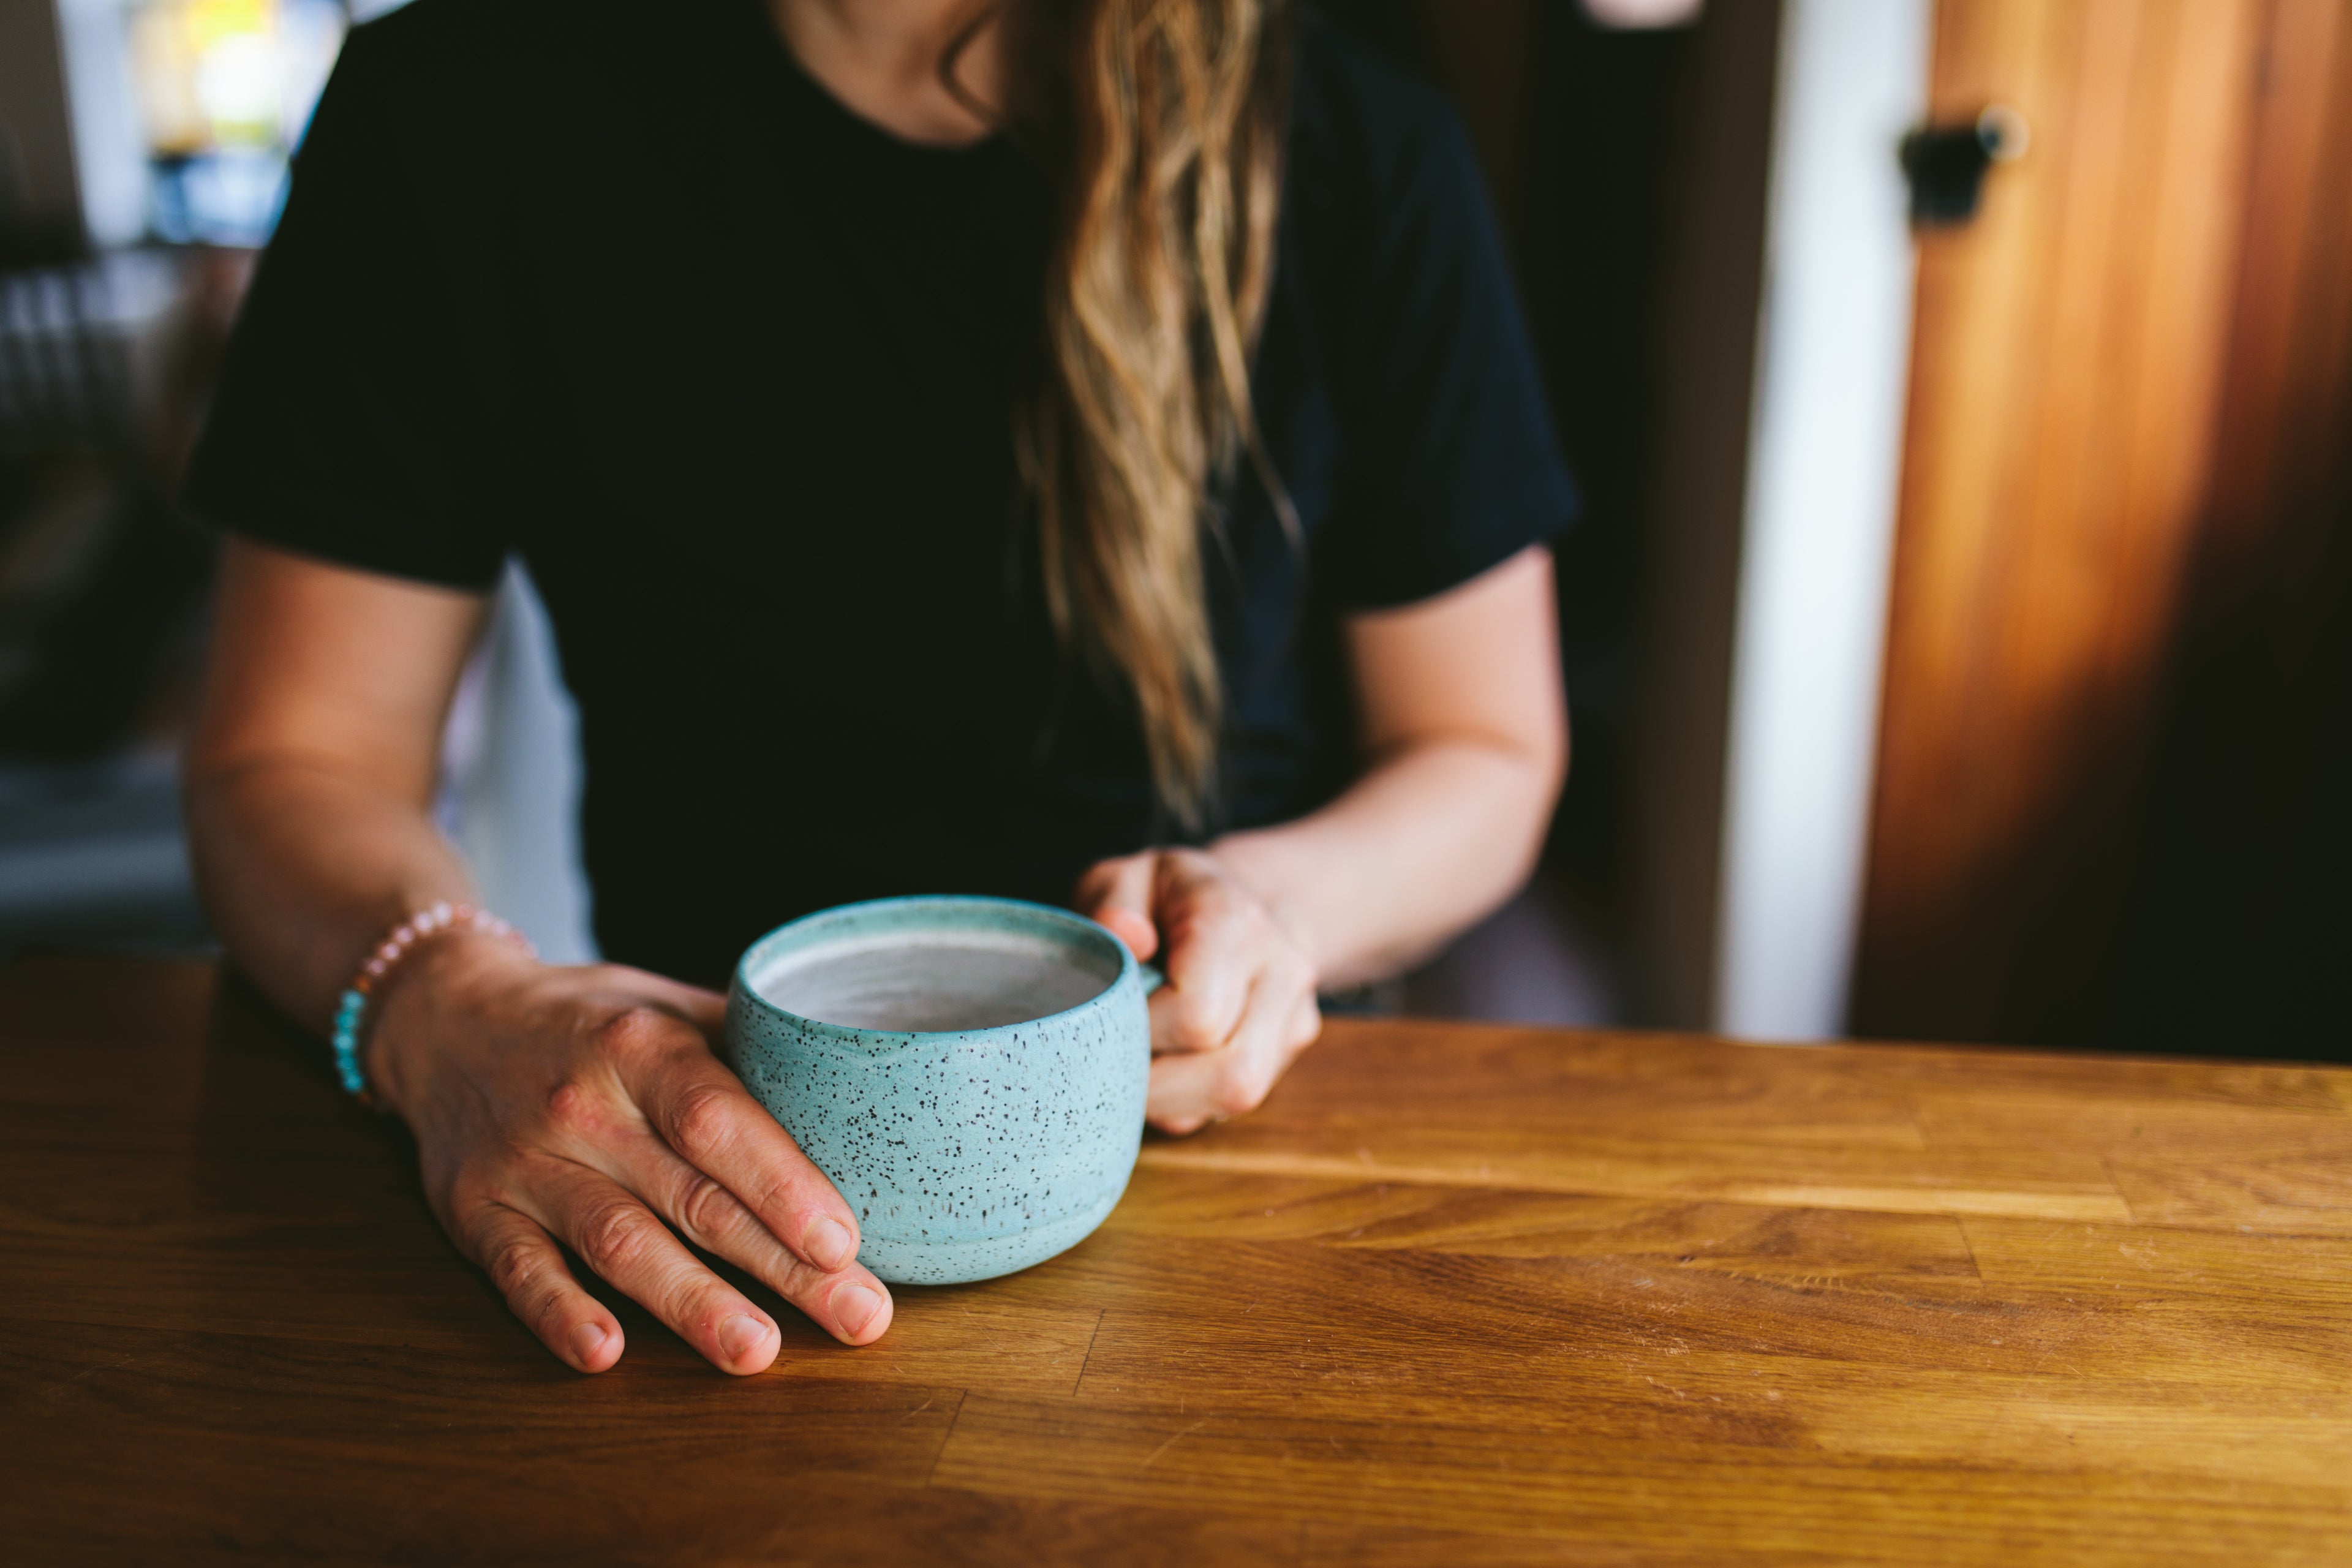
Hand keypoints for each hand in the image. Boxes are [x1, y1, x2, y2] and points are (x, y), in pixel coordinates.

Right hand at [366, 932, 892, 1373]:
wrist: (447, 1018)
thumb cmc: (588, 1019)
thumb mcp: (666, 1005)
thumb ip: (748, 1047)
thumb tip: (864, 1090)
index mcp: (640, 1045)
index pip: (718, 1121)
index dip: (783, 1183)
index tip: (844, 1241)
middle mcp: (582, 1105)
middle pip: (692, 1197)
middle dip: (781, 1267)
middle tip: (857, 1317)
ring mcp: (524, 1164)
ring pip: (617, 1243)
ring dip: (689, 1304)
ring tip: (758, 1352)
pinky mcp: (475, 1212)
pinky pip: (518, 1270)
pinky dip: (558, 1313)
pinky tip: (604, 1352)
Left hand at [1074, 847, 1322, 1134]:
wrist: (1238, 902)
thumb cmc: (1166, 896)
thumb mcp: (1126, 876)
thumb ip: (1112, 899)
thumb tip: (1125, 937)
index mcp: (1237, 923)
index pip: (1196, 1016)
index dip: (1138, 1033)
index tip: (1099, 1018)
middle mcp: (1282, 972)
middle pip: (1230, 1073)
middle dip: (1156, 1083)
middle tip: (1106, 1060)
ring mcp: (1295, 1017)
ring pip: (1237, 1097)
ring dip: (1171, 1099)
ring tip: (1130, 1064)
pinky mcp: (1289, 1050)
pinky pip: (1231, 1104)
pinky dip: (1185, 1099)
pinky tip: (1164, 1063)